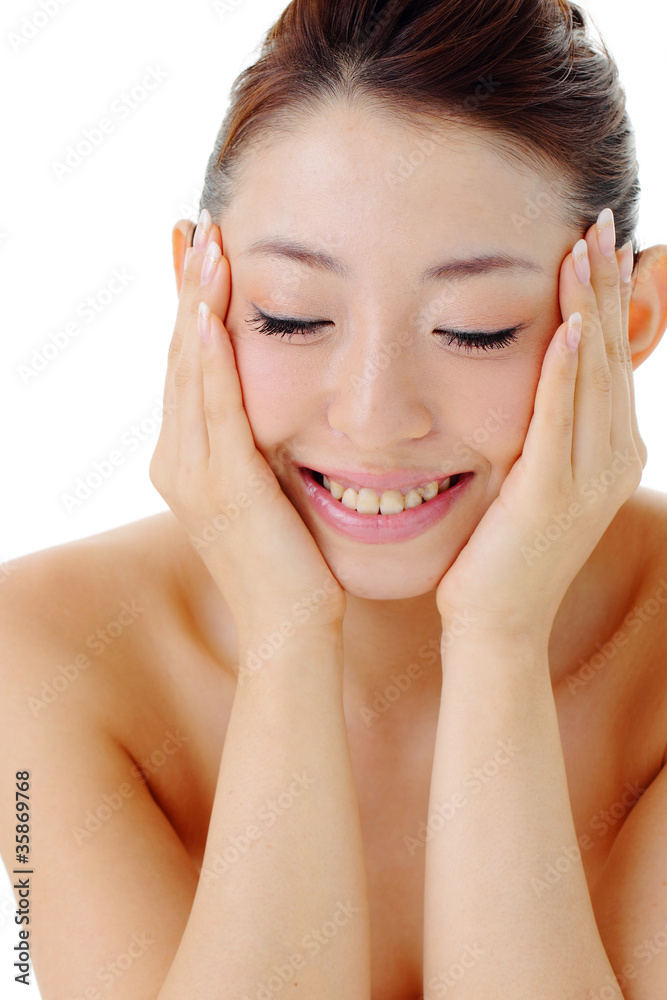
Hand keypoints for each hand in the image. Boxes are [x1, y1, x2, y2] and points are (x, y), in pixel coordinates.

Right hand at [149, 216, 345, 652]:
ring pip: (190, 372)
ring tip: (205, 243)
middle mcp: (178, 461)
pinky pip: (213, 407)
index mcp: (188, 461)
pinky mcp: (223, 485)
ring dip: (196, 304)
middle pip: (180, 358)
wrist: (292, 628)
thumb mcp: (270, 491)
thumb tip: (280, 408)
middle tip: (195, 227)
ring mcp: (192, 474)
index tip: (201, 255)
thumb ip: (262, 447)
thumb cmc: (293, 563)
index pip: (189, 368)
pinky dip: (210, 355)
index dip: (192, 309)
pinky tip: (210, 310)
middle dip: (187, 290)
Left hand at [434, 209, 646, 641]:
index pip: (610, 358)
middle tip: (600, 220)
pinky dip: (567, 372)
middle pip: (611, 354)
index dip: (607, 298)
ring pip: (594, 375)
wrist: (496, 623)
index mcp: (607, 451)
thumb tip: (535, 378)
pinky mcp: (550, 495)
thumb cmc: (502, 551)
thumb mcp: (533, 478)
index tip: (597, 243)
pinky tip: (568, 325)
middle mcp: (610, 458)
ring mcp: (586, 478)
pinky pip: (560, 421)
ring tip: (585, 247)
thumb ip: (543, 428)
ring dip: (590, 308)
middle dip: (605, 285)